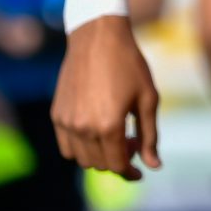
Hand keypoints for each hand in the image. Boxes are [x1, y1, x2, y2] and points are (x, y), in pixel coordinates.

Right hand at [51, 18, 160, 180]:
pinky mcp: (56, 114)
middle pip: (99, 164)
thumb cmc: (129, 65)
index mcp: (108, 125)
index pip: (117, 165)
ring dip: (99, 156)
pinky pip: (66, 146)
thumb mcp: (148, 98)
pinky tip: (96, 131)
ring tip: (115, 135)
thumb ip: (150, 136)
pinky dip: (81, 147)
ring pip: (81, 159)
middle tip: (132, 141)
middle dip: (118, 160)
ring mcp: (66, 122)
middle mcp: (83, 128)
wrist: (97, 38)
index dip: (130, 172)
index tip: (140, 172)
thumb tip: (154, 166)